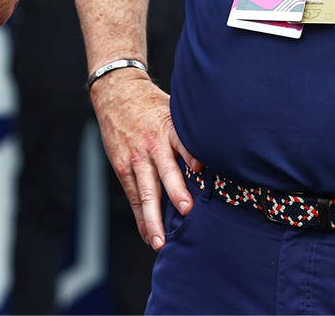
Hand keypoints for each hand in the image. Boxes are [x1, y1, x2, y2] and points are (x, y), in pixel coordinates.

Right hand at [89, 69, 202, 249]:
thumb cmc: (152, 106)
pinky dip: (140, 216)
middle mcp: (152, 144)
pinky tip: (147, 234)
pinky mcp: (123, 166)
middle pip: (165, 170)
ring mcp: (136, 158)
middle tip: (187, 210)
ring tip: (160, 240)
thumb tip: (217, 154)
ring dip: (153, 217)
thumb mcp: (174, 110)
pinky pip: (133, 195)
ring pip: (146, 191)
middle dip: (175, 192)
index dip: (191, 154)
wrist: (117, 94)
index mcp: (169, 128)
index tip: (201, 168)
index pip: (182, 141)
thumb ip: (191, 133)